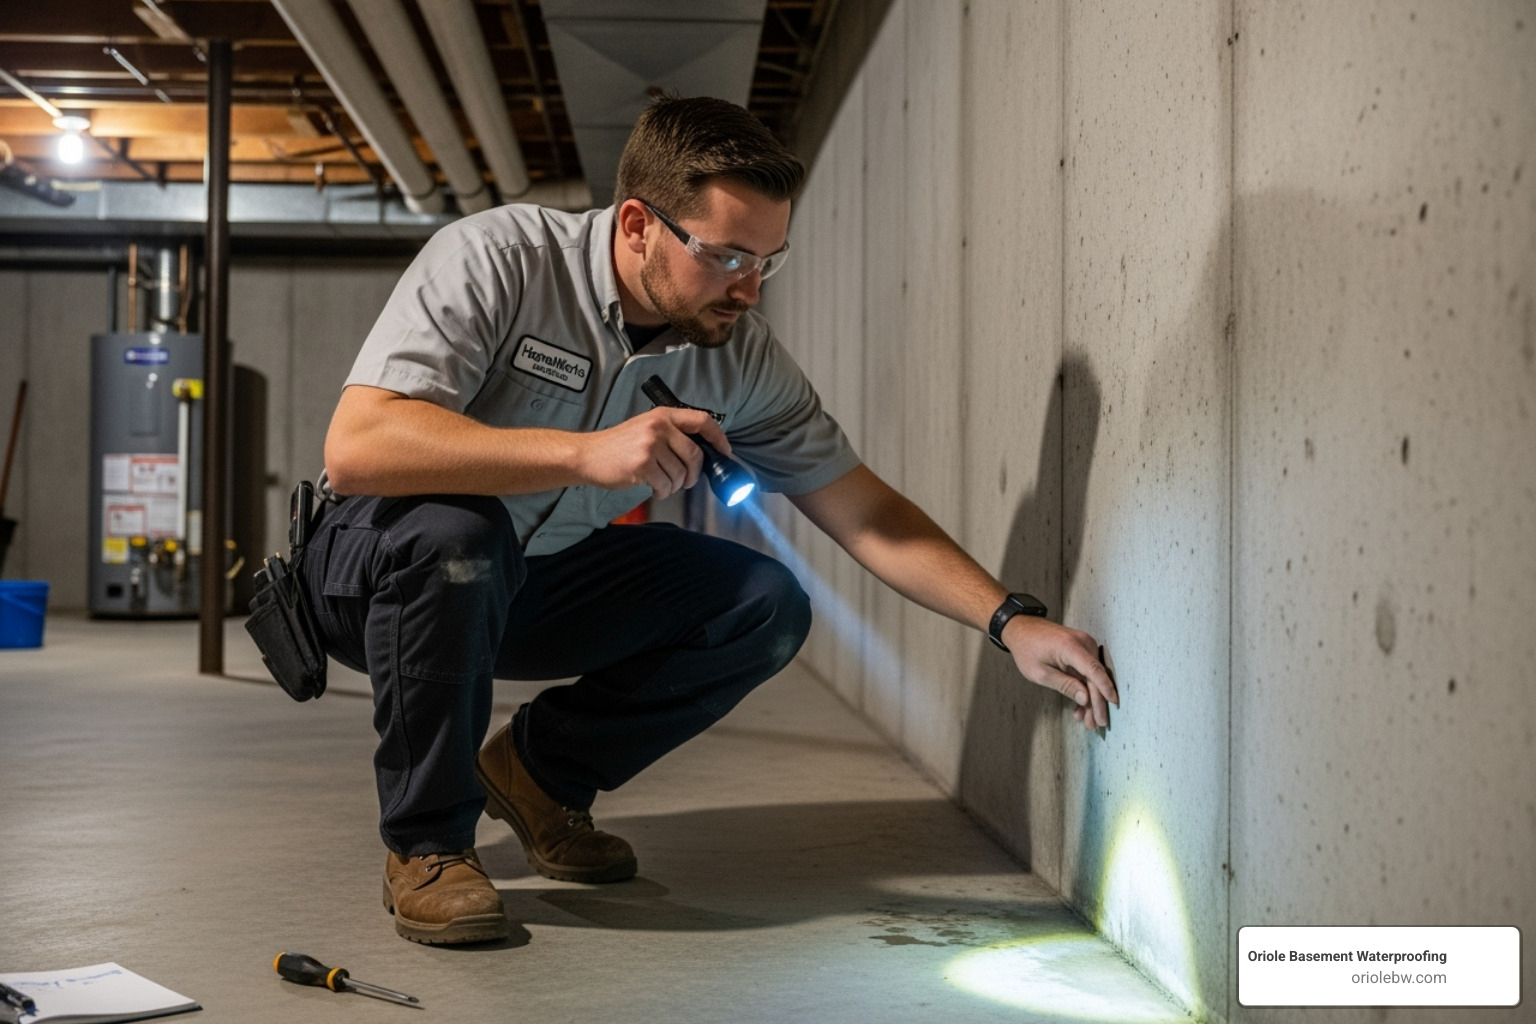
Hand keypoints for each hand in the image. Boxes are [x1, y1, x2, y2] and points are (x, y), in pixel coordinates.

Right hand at [578, 407, 732, 498]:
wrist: (587, 455)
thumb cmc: (618, 446)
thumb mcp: (646, 428)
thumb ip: (672, 434)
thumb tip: (703, 453)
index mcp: (663, 415)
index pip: (702, 421)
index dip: (719, 438)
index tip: (724, 452)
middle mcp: (659, 426)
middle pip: (695, 455)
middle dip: (694, 474)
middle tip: (686, 481)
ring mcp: (650, 445)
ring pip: (681, 474)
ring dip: (675, 486)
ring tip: (662, 483)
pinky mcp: (642, 464)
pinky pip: (666, 485)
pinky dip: (663, 492)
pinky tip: (653, 488)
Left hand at [1001, 615, 1118, 729]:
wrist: (1021, 628)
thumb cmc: (1027, 649)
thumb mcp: (1041, 672)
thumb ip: (1065, 685)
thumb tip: (1086, 698)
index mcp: (1070, 647)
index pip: (1094, 669)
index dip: (1105, 688)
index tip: (1113, 703)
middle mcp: (1082, 643)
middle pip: (1095, 676)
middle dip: (1096, 703)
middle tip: (1096, 724)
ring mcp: (1084, 645)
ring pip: (1093, 677)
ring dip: (1091, 699)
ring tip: (1088, 721)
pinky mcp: (1082, 649)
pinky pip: (1087, 671)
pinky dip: (1085, 688)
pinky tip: (1081, 707)